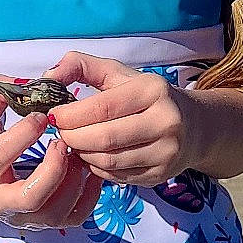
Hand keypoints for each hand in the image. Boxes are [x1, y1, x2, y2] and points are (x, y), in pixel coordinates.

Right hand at [0, 85, 102, 227]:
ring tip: (78, 153)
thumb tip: (27, 82)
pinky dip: (89, 195)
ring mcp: (23, 217)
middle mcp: (0, 201)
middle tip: (63, 142)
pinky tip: (89, 170)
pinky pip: (75, 217)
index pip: (1, 155)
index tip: (42, 114)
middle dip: (54, 169)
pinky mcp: (43, 223)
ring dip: (75, 180)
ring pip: (57, 211)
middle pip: (31, 197)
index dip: (24, 133)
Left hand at [44, 52, 196, 183]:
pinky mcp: (160, 175)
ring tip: (75, 142)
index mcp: (154, 91)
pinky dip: (96, 167)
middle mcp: (166, 122)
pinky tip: (93, 155)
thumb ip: (81, 66)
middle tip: (60, 132)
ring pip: (107, 161)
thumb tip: (49, 76)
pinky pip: (116, 176)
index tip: (53, 115)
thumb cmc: (146, 98)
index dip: (71, 114)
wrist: (193, 127)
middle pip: (104, 138)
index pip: (103, 107)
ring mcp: (166, 152)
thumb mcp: (118, 74)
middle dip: (72, 137)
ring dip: (82, 154)